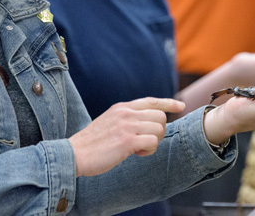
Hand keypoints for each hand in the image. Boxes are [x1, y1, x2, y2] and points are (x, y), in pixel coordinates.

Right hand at [69, 97, 184, 176]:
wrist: (74, 154)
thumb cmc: (92, 143)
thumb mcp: (110, 121)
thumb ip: (127, 118)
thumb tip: (148, 122)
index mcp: (122, 107)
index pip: (151, 100)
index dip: (168, 103)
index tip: (180, 105)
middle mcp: (126, 113)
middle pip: (160, 116)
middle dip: (158, 131)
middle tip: (145, 143)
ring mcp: (127, 126)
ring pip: (159, 129)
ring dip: (154, 142)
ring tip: (138, 149)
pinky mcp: (127, 141)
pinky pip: (153, 143)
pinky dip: (149, 151)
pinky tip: (136, 154)